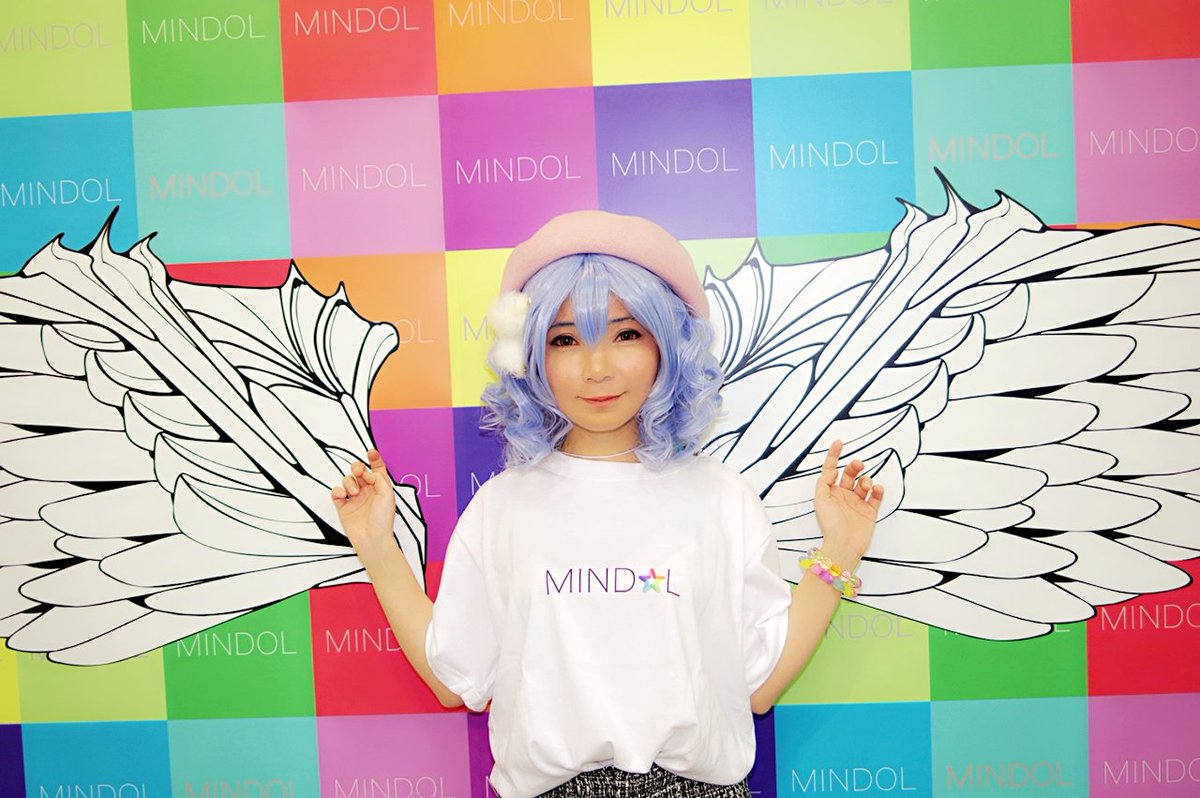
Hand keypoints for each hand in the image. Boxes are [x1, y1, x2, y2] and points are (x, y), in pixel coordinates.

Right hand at [331, 449, 396, 553]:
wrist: (372, 538)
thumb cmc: (382, 520)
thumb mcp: (387, 494)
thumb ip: (378, 478)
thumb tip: (368, 472)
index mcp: (380, 487)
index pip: (377, 469)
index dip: (374, 459)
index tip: (371, 452)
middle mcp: (367, 491)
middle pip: (359, 472)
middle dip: (357, 467)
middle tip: (359, 472)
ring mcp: (355, 498)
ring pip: (347, 480)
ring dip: (350, 483)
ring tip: (354, 493)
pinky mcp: (343, 506)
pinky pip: (336, 492)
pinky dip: (338, 491)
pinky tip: (343, 495)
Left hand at [812, 440, 882, 569]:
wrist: (844, 545)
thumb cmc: (830, 526)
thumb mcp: (820, 500)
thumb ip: (825, 482)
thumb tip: (831, 468)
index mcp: (830, 492)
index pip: (831, 469)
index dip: (834, 455)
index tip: (839, 443)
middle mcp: (843, 496)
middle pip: (850, 474)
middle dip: (855, 466)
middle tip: (858, 464)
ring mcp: (857, 503)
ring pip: (864, 483)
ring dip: (865, 479)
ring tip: (865, 485)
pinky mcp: (869, 511)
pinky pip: (876, 496)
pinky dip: (877, 490)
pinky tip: (875, 489)